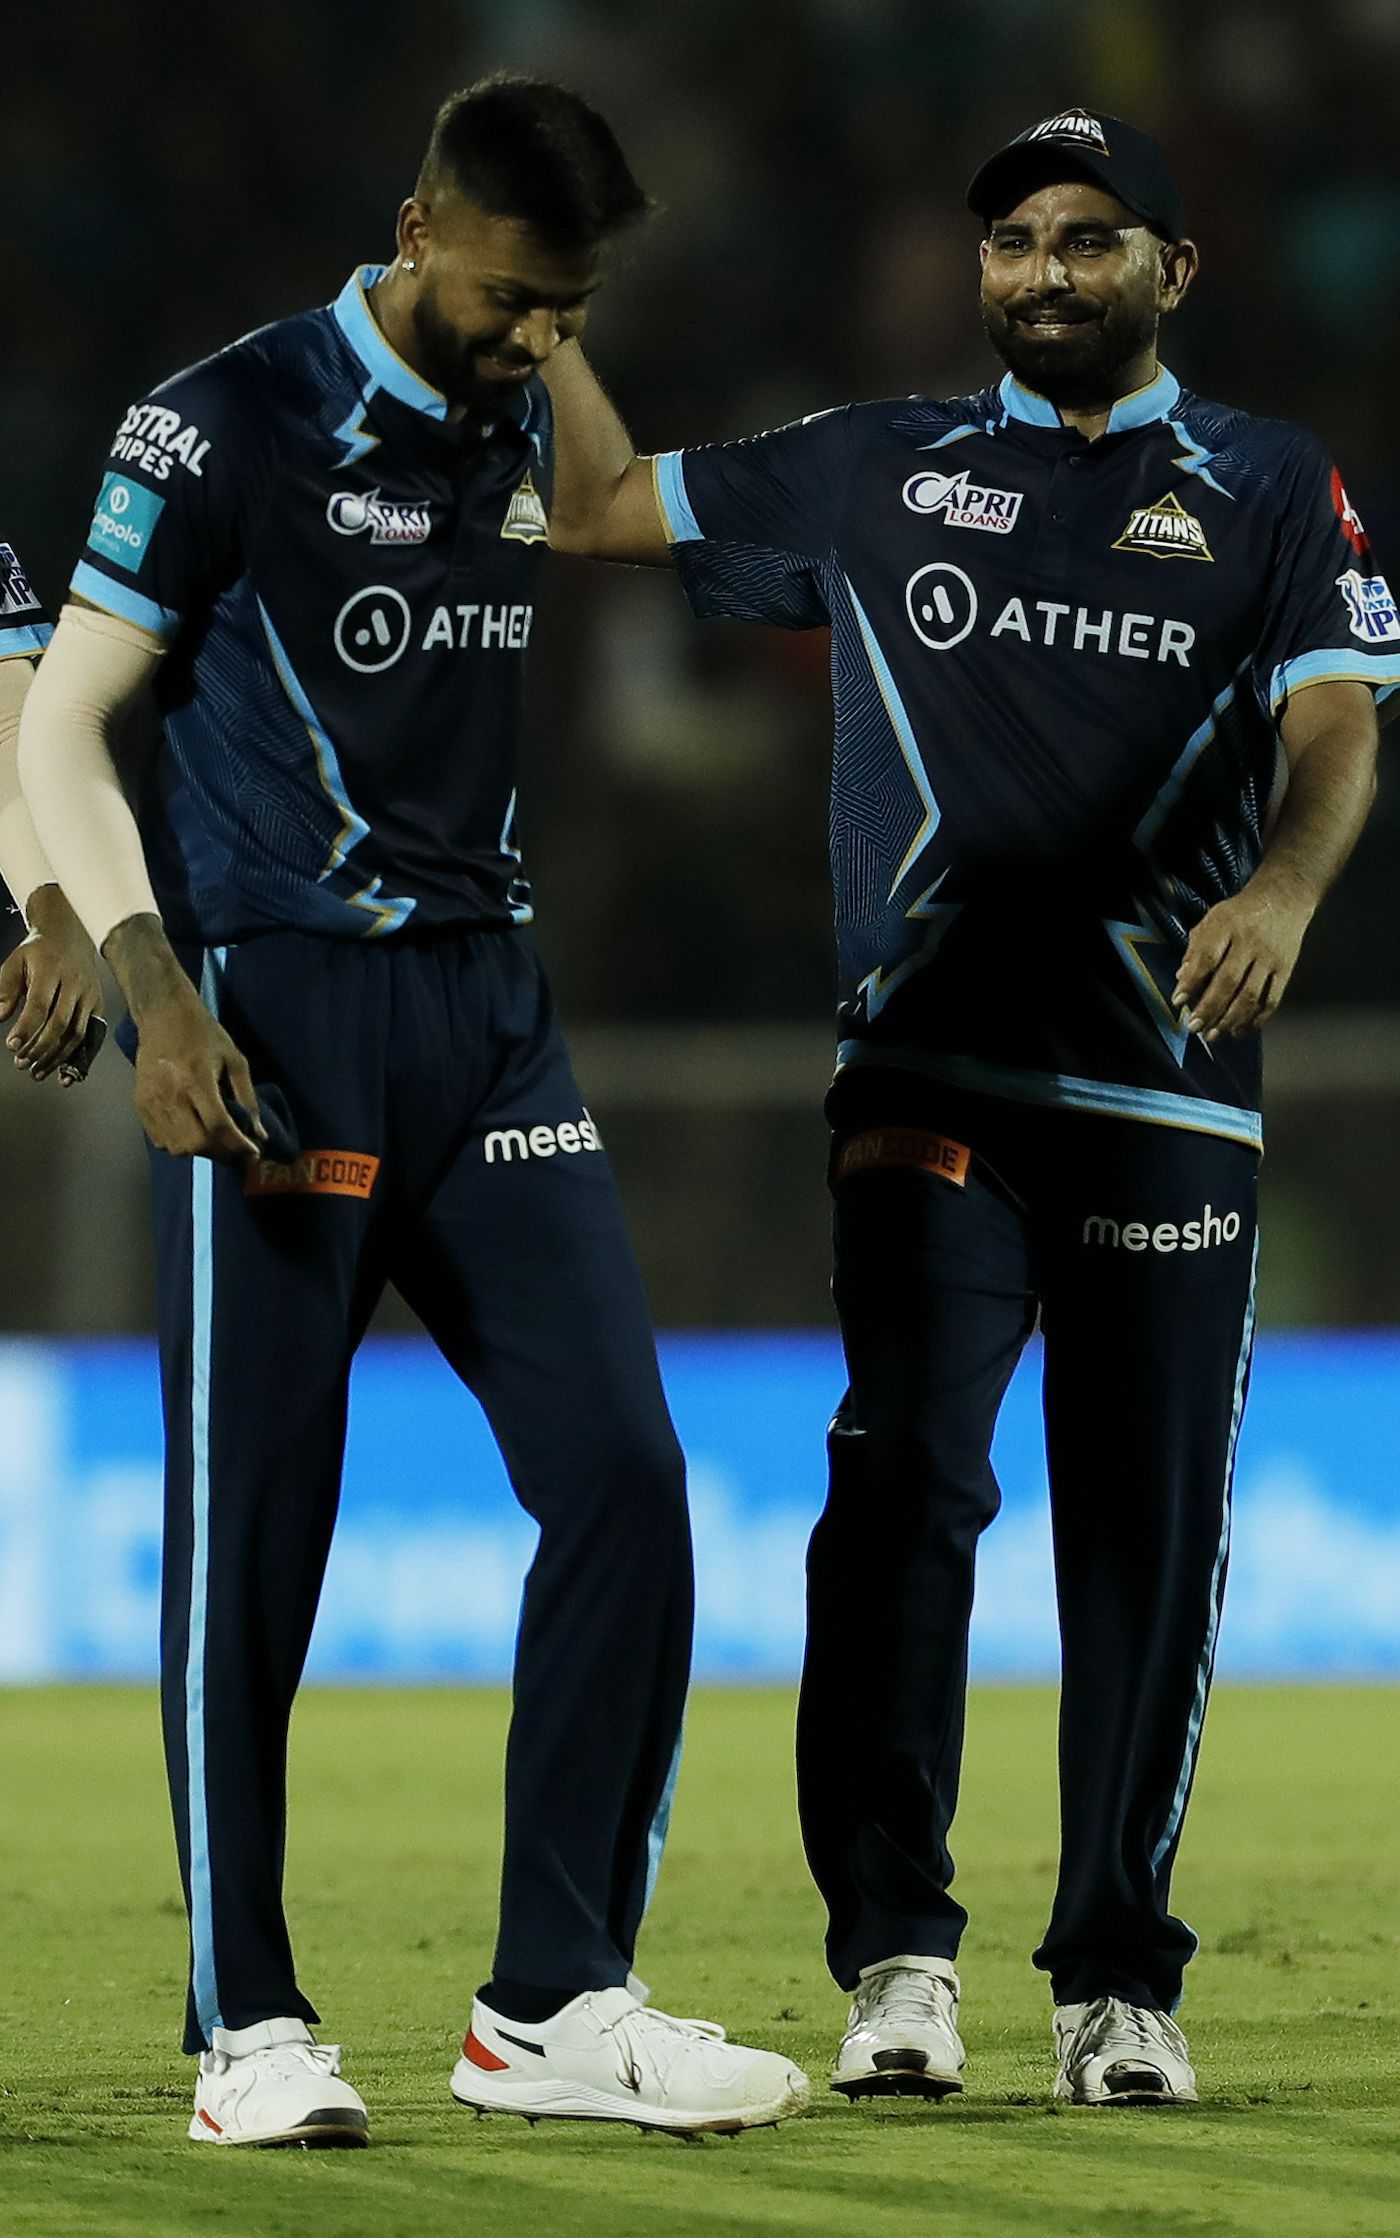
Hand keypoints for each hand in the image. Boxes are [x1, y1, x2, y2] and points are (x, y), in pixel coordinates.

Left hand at [0, 887, 102, 1083]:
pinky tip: (64, 1075)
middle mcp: (75, 985)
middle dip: (40, 1047)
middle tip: (21, 1063)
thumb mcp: (15, 962)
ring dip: (56, 1057)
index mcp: (52, 971)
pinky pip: (90, 1038)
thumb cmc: (38, 953)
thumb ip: (5, 989)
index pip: (40, 1004)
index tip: (12, 1046)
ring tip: (36, 1072)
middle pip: (60, 1023)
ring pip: (76, 1034)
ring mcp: (90, 997)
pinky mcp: (98, 1008)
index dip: (27, 1028)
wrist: (70, 938)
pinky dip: (78, 1059)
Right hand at [133, 984, 265, 1159]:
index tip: (253, 1153)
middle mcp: (171, 1095)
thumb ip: (247, 1098)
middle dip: (221, 1154)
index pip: (217, 1126)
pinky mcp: (140, 1105)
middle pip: (196, 1143)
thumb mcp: (235, 1059)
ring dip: (201, 1152)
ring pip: (177, 1148)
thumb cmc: (203, 1034)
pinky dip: (179, 1145)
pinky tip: (193, 1133)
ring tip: (216, 1142)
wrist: (163, 1015)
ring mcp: (152, 1102)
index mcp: (196, 1080)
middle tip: (237, 1151)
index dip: (238, 1146)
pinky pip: (159, 1141)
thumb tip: (259, 1134)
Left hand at [1173, 871, 1316, 1042]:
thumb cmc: (1241, 913)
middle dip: (1209, 1008)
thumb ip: (1197, 947)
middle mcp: (1251, 942)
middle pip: (1228, 981)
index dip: (1191, 981)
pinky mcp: (1286, 970)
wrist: (1285, 898)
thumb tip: (1180, 978)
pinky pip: (1272, 1000)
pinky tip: (1240, 1030)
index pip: (1207, 956)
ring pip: (1251, 996)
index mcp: (1228, 926)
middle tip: (1194, 1027)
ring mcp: (1270, 958)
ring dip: (1230, 1019)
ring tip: (1214, 1035)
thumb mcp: (1213, 919)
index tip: (1178, 1001)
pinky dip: (1257, 1020)